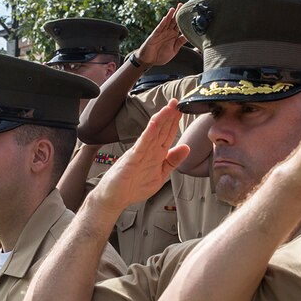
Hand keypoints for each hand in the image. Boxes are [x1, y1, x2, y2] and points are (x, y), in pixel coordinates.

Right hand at [91, 99, 188, 213]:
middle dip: (169, 116)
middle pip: (160, 130)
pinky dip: (148, 135)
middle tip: (176, 101)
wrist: (114, 198)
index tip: (182, 109)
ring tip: (168, 108)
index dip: (174, 122)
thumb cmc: (133, 187)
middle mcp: (148, 151)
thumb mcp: (160, 175)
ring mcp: (140, 154)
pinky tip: (153, 125)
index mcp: (156, 155)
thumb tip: (186, 148)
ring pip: (152, 134)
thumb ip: (172, 161)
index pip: (167, 134)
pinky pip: (141, 145)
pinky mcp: (132, 160)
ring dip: (160, 120)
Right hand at [135, 5, 187, 67]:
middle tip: (182, 5)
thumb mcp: (174, 50)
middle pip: (173, 21)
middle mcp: (167, 32)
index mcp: (173, 36)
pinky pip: (159, 28)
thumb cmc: (161, 55)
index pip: (179, 25)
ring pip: (166, 23)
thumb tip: (189, 36)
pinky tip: (165, 18)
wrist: (149, 60)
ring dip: (169, 16)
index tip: (188, 13)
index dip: (183, 19)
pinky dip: (162, 23)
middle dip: (177, 13)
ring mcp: (161, 33)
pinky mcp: (154, 36)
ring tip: (173, 9)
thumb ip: (180, 42)